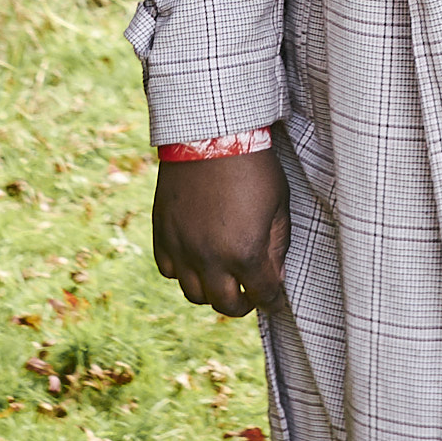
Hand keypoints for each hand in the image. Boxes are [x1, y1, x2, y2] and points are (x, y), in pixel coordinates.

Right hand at [151, 147, 288, 319]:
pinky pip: (169, 271)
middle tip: (249, 294)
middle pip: (226, 306)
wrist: (210, 135)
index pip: (263, 296)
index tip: (274, 300)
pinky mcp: (162, 234)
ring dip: (211, 291)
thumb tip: (275, 277)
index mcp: (245, 253)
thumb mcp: (279, 205)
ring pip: (194, 295)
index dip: (272, 301)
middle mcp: (210, 259)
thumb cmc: (253, 167)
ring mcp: (182, 248)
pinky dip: (183, 271)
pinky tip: (196, 258)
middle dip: (242, 304)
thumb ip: (278, 247)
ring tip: (222, 277)